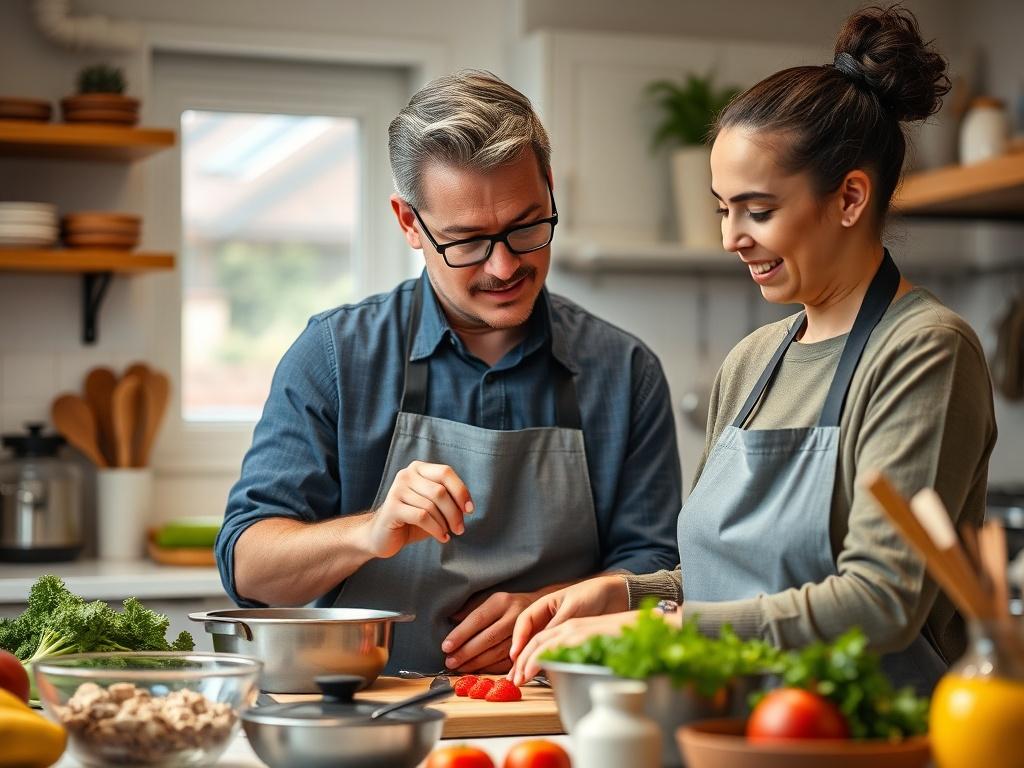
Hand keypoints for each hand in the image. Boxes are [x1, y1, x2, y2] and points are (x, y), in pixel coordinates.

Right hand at [364, 461, 472, 558]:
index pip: (445, 472)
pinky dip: (436, 529)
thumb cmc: (412, 520)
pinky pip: (422, 517)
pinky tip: (441, 537)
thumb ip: (447, 499)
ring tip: (448, 533)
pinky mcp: (392, 508)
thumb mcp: (433, 505)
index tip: (470, 510)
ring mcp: (397, 490)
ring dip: (445, 523)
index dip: (461, 491)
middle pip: (440, 491)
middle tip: (460, 529)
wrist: (381, 537)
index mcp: (418, 469)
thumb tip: (468, 506)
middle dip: (454, 513)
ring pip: (431, 505)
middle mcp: (406, 475)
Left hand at [441, 591, 538, 672]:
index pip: (478, 618)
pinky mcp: (528, 648)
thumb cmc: (506, 605)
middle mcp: (515, 616)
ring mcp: (524, 634)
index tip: (446, 646)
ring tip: (459, 668)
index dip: (461, 634)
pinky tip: (477, 671)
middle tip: (450, 662)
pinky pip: (507, 662)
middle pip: (488, 637)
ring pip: (498, 652)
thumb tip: (449, 619)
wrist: (538, 608)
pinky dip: (490, 668)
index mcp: (502, 601)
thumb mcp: (490, 599)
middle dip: (466, 652)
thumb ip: (470, 609)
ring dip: (476, 663)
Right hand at [507, 576, 628, 683]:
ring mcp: (557, 630)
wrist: (616, 596)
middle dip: (520, 657)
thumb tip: (544, 643)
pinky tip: (542, 675)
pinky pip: (552, 652)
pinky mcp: (568, 640)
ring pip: (538, 647)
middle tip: (516, 676)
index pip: (524, 621)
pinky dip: (545, 663)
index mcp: (545, 605)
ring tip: (522, 680)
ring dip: (529, 663)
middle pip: (528, 638)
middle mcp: (547, 618)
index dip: (518, 638)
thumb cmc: (593, 594)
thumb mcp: (572, 607)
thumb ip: (557, 623)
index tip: (516, 654)